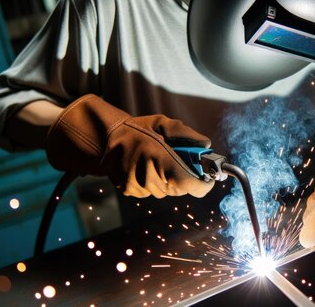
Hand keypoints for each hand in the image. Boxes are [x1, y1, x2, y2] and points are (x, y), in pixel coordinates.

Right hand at [45, 94, 213, 197]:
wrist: (106, 136)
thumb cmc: (138, 129)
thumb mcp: (164, 123)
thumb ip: (187, 135)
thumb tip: (206, 146)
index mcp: (156, 155)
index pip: (189, 184)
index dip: (202, 184)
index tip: (208, 178)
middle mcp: (145, 174)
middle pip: (180, 188)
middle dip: (184, 176)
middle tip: (180, 160)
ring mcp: (135, 185)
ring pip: (166, 191)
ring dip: (169, 179)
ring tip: (158, 160)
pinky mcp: (128, 190)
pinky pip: (152, 191)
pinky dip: (154, 182)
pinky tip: (146, 167)